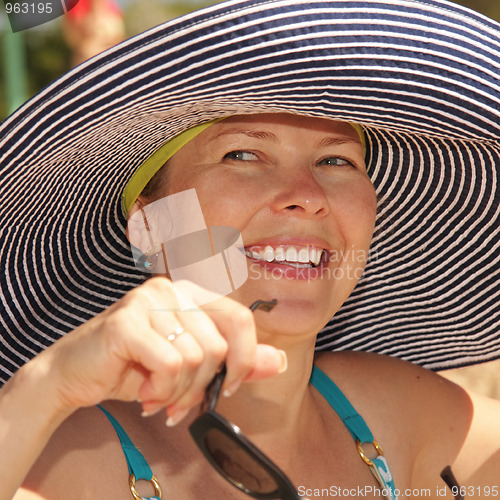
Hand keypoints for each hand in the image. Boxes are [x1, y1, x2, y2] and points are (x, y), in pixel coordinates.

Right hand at [38, 277, 285, 419]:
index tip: (228, 385)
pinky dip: (162, 390)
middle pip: (219, 345)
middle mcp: (173, 289)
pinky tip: (145, 392)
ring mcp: (148, 301)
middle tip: (180, 401)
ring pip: (196, 358)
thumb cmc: (133, 367)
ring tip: (159, 396)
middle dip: (203, 386)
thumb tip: (278, 361)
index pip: (240, 318)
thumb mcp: (192, 366)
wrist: (73, 375)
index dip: (243, 358)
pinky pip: (171, 365)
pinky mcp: (126, 321)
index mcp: (191, 293)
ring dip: (179, 392)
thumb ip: (235, 362)